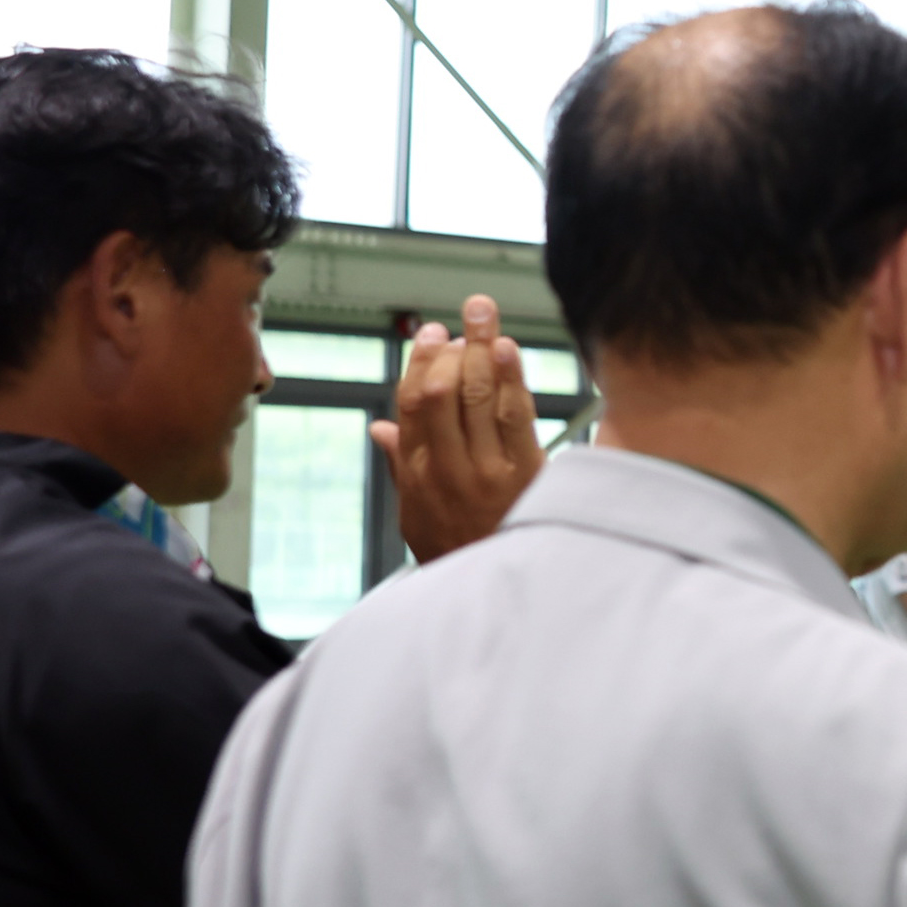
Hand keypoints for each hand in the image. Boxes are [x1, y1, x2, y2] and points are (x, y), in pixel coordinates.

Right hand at [374, 294, 544, 561]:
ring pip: (475, 397)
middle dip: (452, 347)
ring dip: (482, 349)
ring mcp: (485, 471)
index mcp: (416, 474)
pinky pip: (515, 416)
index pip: (411, 406)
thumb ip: (402, 465)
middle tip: (466, 315)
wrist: (497, 591)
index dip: (420, 363)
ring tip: (487, 316)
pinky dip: (510, 377)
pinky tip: (509, 349)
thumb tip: (381, 429)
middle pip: (441, 393)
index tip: (432, 335)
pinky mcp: (525, 476)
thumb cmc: (457, 551)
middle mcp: (446, 469)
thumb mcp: (415, 515)